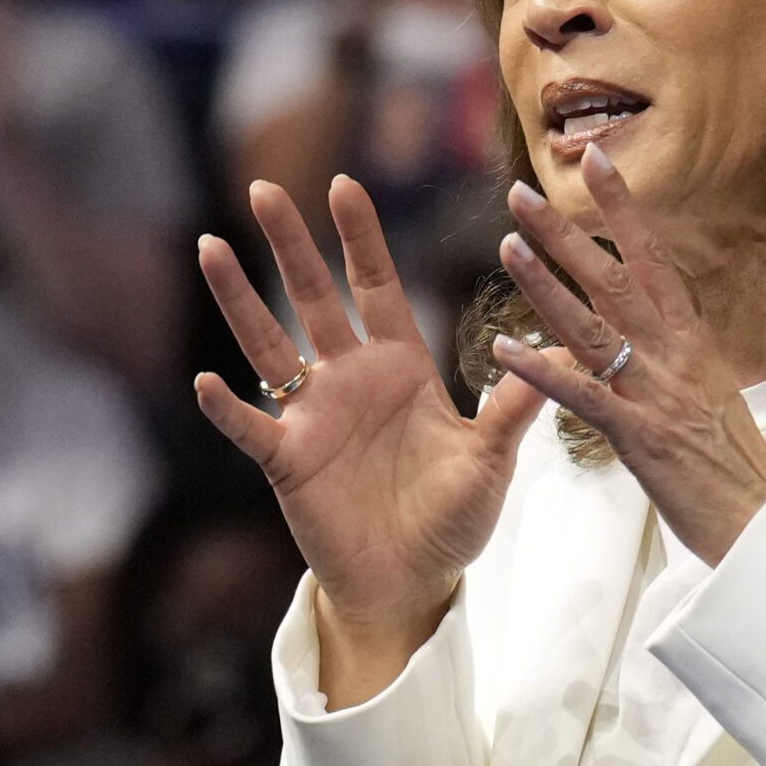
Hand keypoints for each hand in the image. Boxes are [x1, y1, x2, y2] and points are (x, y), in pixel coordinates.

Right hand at [195, 178, 546, 653]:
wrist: (413, 582)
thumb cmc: (453, 519)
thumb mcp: (491, 458)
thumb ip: (516, 405)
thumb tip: (560, 347)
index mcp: (400, 367)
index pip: (376, 286)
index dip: (360, 238)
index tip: (345, 183)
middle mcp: (348, 380)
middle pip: (313, 297)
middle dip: (290, 244)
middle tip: (264, 187)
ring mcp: (312, 418)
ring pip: (267, 345)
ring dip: (239, 300)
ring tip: (210, 247)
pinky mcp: (288, 462)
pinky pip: (251, 428)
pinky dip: (229, 408)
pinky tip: (205, 381)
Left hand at [490, 147, 765, 563]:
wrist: (763, 522)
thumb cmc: (732, 464)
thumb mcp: (708, 391)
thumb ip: (674, 353)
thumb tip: (649, 321)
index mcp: (692, 340)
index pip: (653, 259)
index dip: (623, 209)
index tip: (595, 160)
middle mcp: (675, 355)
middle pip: (614, 279)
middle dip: (565, 234)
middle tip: (519, 192)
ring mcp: (657, 393)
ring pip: (593, 327)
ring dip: (547, 285)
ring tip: (506, 246)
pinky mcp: (639, 437)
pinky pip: (582, 397)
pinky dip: (542, 372)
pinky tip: (503, 348)